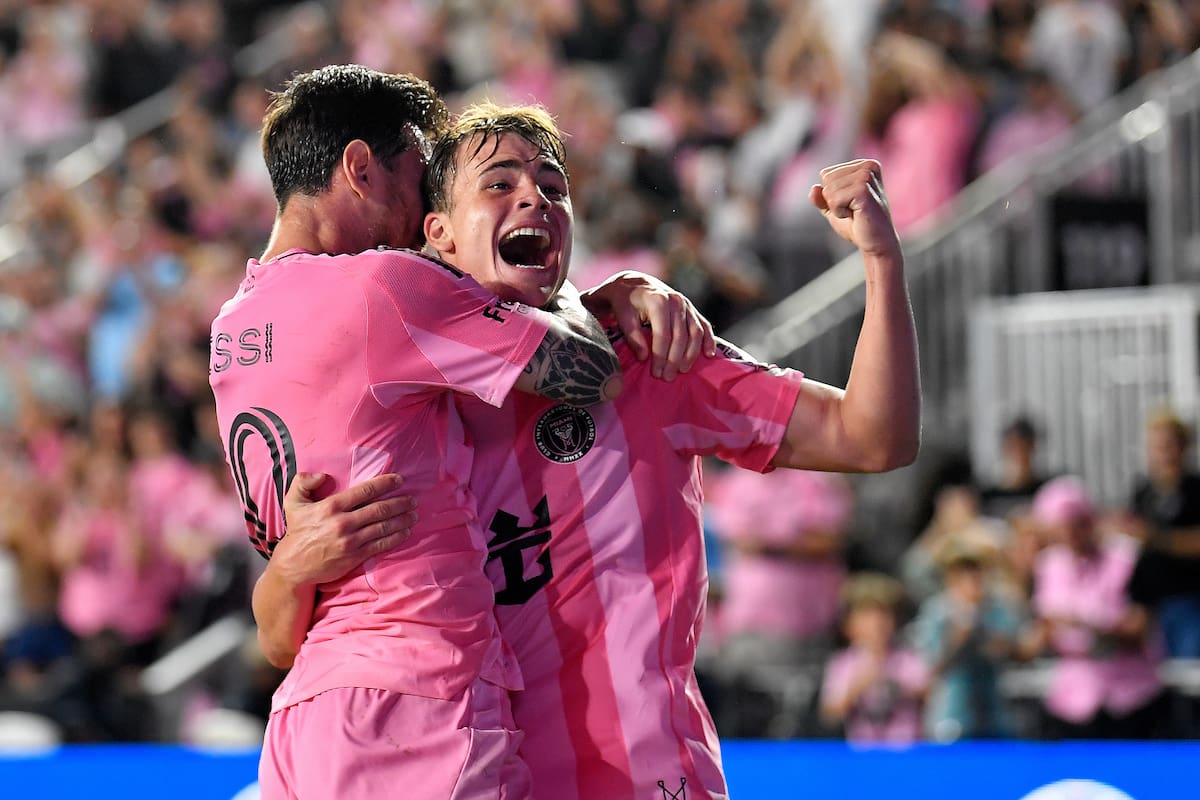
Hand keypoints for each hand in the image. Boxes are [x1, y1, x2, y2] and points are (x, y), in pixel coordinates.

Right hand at [272, 472, 417, 587]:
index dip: (385, 483)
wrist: (293, 566)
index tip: (399, 480)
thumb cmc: (296, 532)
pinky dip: (396, 537)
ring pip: (383, 527)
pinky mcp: (355, 557)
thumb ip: (303, 482)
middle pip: (380, 509)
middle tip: (413, 499)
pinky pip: (380, 545)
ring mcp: (351, 541)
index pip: (365, 491)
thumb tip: (321, 475)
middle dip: (400, 502)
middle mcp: (343, 522)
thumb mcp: (293, 503)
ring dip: (402, 519)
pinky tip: (405, 532)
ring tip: (414, 514)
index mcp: (331, 506)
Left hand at [580, 270, 715, 380]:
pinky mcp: (693, 310)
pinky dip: (708, 340)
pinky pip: (704, 326)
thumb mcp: (623, 316)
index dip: (660, 355)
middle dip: (674, 359)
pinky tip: (708, 354)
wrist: (636, 285)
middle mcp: (676, 301)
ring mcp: (687, 305)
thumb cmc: (626, 303)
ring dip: (691, 354)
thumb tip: (644, 357)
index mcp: (658, 300)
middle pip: (680, 336)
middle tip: (667, 377)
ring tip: (682, 370)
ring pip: (695, 332)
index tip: (656, 372)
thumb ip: (632, 336)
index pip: (663, 334)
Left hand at [809, 160, 900, 259]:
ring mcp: (867, 177)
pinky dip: (839, 212)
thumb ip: (821, 197)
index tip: (851, 203)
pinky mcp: (863, 190)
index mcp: (864, 165)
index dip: (832, 194)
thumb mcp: (833, 208)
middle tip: (853, 209)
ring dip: (837, 207)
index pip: (826, 174)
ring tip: (855, 212)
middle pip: (826, 179)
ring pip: (828, 190)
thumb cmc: (858, 224)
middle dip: (833, 200)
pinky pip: (834, 200)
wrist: (876, 243)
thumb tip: (814, 188)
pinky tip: (856, 215)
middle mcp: (868, 166)